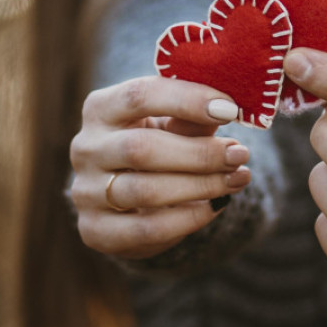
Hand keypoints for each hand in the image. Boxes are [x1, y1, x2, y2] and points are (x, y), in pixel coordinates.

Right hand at [69, 76, 251, 259]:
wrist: (126, 199)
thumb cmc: (155, 147)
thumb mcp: (172, 126)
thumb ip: (194, 119)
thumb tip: (228, 112)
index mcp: (101, 109)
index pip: (139, 96)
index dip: (187, 100)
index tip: (230, 110)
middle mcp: (85, 148)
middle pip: (141, 149)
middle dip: (199, 154)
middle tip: (240, 154)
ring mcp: (85, 191)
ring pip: (146, 191)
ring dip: (200, 186)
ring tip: (237, 179)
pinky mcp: (95, 230)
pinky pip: (147, 229)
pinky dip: (188, 219)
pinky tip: (215, 206)